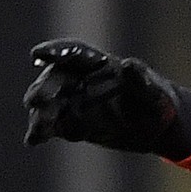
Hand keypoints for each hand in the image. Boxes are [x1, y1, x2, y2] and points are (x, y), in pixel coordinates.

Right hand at [23, 38, 190, 158]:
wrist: (156, 128)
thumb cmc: (157, 102)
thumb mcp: (154, 92)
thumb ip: (140, 80)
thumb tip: (127, 65)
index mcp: (99, 63)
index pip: (74, 52)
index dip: (55, 52)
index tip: (38, 54)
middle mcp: (80, 79)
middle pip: (55, 79)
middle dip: (44, 88)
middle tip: (37, 100)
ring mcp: (72, 101)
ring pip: (49, 104)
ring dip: (41, 113)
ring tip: (38, 127)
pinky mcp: (71, 123)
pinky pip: (52, 126)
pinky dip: (42, 132)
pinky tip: (33, 140)